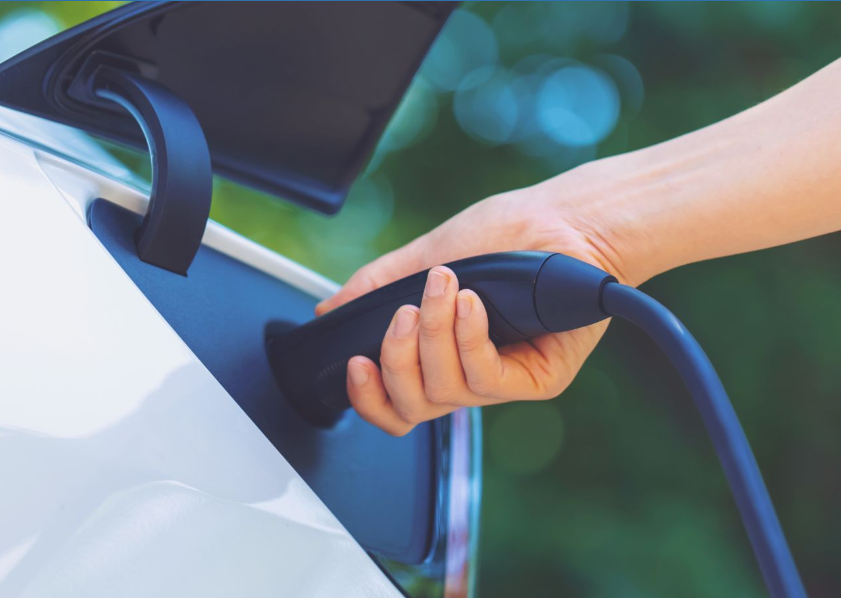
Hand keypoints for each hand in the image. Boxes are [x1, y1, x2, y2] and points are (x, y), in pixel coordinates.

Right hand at [316, 165, 637, 434]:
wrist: (562, 221)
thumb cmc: (505, 236)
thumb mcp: (427, 256)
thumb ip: (378, 286)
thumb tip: (330, 311)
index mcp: (439, 356)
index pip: (396, 403)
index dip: (368, 398)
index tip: (356, 363)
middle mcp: (467, 375)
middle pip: (413, 407)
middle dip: (397, 362)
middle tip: (404, 313)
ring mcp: (502, 381)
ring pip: (446, 392)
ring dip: (434, 337)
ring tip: (443, 289)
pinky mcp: (536, 379)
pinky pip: (486, 381)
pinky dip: (468, 340)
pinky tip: (470, 304)